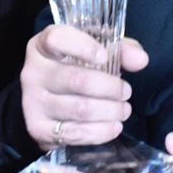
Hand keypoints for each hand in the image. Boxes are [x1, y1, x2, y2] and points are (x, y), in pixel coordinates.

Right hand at [20, 24, 148, 149]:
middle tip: (126, 92)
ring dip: (110, 111)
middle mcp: (33, 72)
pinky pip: (73, 133)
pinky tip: (114, 127)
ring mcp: (32, 101)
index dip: (83, 46)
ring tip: (123, 110)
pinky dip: (100, 132)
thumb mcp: (97, 50)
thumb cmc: (76, 67)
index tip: (105, 56)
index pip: (57, 39)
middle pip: (77, 80)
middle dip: (110, 88)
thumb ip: (121, 50)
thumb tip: (141, 60)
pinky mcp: (37, 128)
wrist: (48, 98)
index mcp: (43, 45)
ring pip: (79, 109)